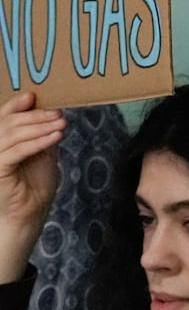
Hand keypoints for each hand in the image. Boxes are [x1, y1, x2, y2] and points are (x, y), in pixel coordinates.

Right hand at [0, 91, 64, 282]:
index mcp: (0, 142)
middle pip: (8, 124)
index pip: (2, 119)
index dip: (14, 106)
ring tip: (61, 123)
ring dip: (40, 127)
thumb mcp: (41, 154)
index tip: (33, 96)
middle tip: (58, 113)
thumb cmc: (34, 185)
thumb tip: (52, 114)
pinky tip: (56, 136)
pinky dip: (38, 142)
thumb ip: (40, 135)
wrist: (29, 214)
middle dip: (35, 116)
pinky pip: (17, 151)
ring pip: (13, 135)